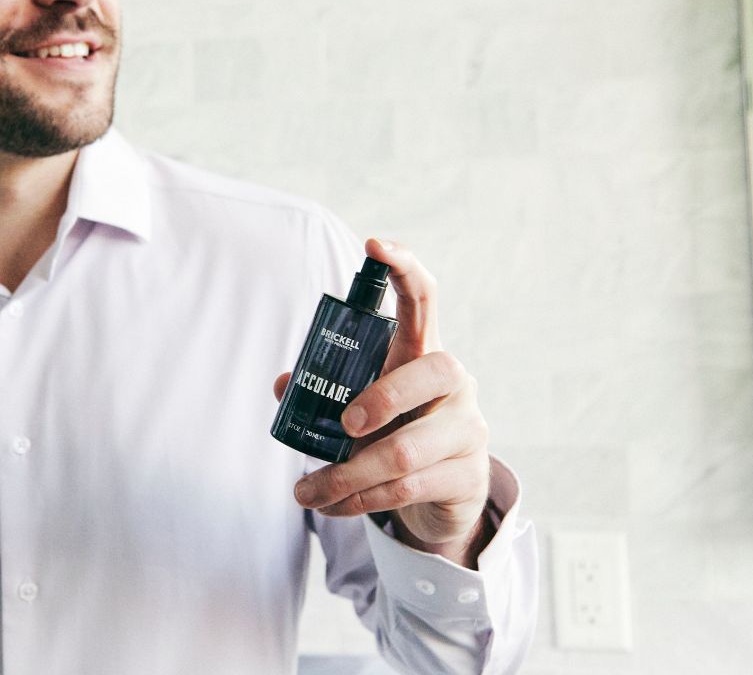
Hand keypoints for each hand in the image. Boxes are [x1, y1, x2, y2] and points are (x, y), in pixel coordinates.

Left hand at [274, 238, 490, 567]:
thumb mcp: (361, 408)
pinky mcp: (467, 475)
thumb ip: (325, 391)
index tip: (374, 245)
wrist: (440, 497)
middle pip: (431, 371)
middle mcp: (454, 383)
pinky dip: (360, 500)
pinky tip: (334, 506)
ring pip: (408, 450)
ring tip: (306, 492)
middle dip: (381, 398)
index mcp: (421, 353)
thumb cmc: (394, 434)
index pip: (424, 298)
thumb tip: (285, 385)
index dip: (403, 267)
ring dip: (348, 475)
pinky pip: (408, 488)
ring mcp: (467, 429)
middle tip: (342, 424)